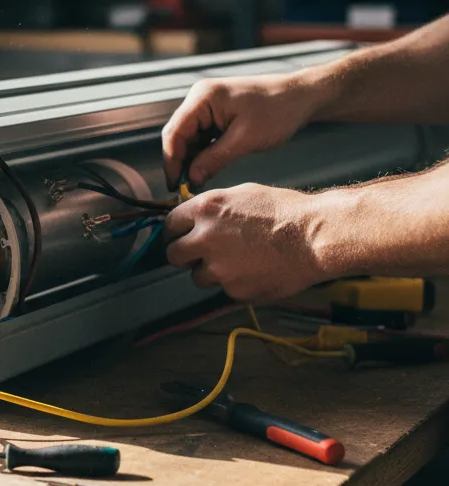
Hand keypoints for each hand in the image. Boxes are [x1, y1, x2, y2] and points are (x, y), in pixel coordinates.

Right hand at [161, 75, 319, 189]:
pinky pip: (201, 135)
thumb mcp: (245, 140)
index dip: (172, 161)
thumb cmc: (278, 111)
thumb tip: (191, 179)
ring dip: (192, 159)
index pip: (174, 132)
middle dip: (181, 162)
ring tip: (196, 182)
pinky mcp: (216, 112)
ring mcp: (207, 104)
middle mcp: (200, 98)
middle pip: (178, 135)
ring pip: (189, 137)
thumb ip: (214, 159)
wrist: (302, 96)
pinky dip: (203, 152)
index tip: (174, 184)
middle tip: (184, 188)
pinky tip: (206, 168)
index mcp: (203, 98)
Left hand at [164, 184, 327, 302]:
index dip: (176, 232)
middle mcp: (204, 240)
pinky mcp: (235, 291)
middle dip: (185, 255)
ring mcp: (218, 269)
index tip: (181, 236)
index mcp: (204, 211)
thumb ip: (211, 209)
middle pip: (174, 255)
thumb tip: (193, 218)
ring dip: (211, 272)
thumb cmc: (284, 211)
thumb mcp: (240, 195)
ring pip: (198, 277)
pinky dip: (235, 284)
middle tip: (200, 254)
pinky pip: (225, 290)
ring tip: (239, 261)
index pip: (169, 226)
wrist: (315, 237)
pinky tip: (255, 271)